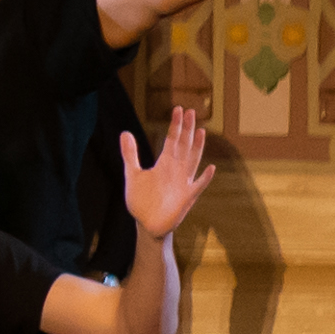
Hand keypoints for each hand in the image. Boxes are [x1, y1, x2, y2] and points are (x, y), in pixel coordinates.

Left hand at [122, 97, 217, 238]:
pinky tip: (210, 168)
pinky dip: (204, 178)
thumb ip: (130, 154)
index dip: (175, 125)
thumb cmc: (142, 200)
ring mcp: (183, 183)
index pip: (172, 140)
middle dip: (187, 129)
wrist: (147, 224)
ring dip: (196, 147)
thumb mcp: (133, 174)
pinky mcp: (187, 198)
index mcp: (165, 164)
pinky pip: (198, 186)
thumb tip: (124, 132)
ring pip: (192, 160)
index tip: (178, 109)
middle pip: (184, 146)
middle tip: (191, 111)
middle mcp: (177, 170)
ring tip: (201, 131)